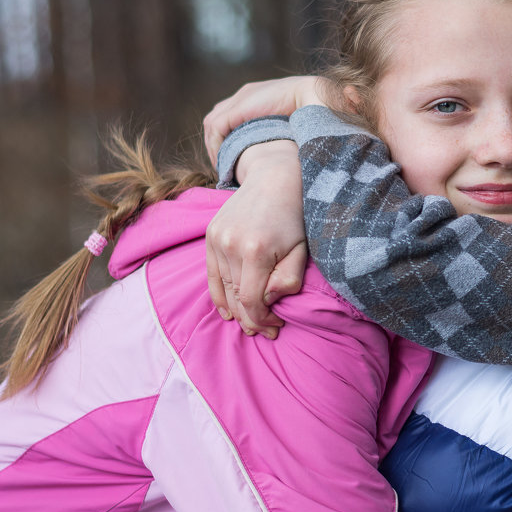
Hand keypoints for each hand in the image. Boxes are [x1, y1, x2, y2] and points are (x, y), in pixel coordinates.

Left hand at [203, 76, 325, 163]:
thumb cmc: (307, 108)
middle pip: (215, 118)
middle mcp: (242, 95)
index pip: (227, 115)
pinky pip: (216, 129)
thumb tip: (276, 149)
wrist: (309, 94)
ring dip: (214, 147)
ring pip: (212, 124)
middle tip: (222, 165)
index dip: (224, 137)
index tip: (231, 156)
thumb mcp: (285, 119)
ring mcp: (238, 99)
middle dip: (215, 143)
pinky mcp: (237, 109)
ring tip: (223, 166)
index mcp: (253, 95)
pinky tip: (225, 161)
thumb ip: (272, 126)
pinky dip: (217, 146)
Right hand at [205, 141, 306, 336]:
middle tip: (266, 332)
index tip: (277, 326)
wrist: (274, 179)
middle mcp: (230, 245)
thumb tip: (270, 300)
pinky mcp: (210, 236)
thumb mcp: (301, 248)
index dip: (262, 319)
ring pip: (222, 288)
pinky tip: (228, 312)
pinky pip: (211, 275)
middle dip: (251, 319)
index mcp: (256, 250)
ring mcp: (216, 239)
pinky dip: (218, 295)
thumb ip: (288, 278)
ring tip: (250, 323)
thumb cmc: (294, 216)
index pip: (251, 300)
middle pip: (235, 297)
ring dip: (236, 310)